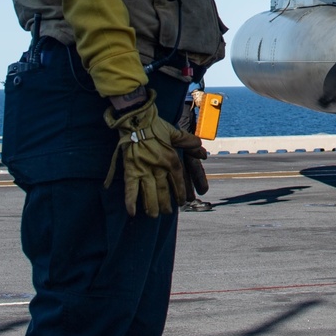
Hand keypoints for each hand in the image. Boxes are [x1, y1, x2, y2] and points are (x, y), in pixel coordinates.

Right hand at [104, 91, 207, 216]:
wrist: (136, 120)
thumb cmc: (155, 126)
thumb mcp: (175, 133)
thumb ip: (190, 143)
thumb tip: (204, 153)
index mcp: (171, 159)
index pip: (178, 180)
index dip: (181, 192)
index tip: (183, 201)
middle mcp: (159, 167)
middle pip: (164, 190)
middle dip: (167, 203)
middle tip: (169, 212)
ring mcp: (145, 170)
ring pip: (150, 193)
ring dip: (152, 206)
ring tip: (154, 215)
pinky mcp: (131, 170)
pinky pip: (131, 189)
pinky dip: (131, 202)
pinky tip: (133, 213)